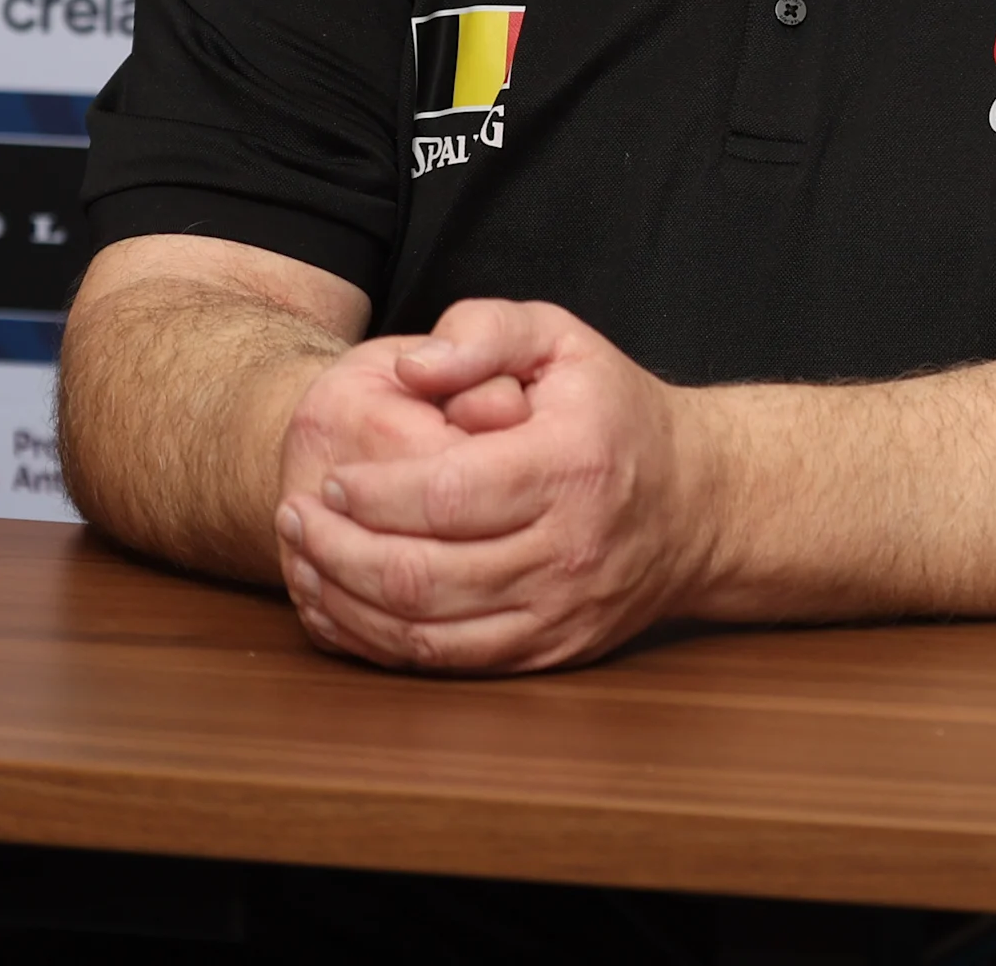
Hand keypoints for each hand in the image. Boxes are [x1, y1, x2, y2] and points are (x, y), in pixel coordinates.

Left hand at [271, 298, 714, 673]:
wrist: (699, 502)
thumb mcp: (563, 341)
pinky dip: (377, 641)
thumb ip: (485, 332)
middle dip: (336, 548)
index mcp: (573, 465)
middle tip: (296, 517)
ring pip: (422, 629)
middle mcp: (571, 548)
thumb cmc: (614, 414)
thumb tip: (409, 368)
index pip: (446, 494)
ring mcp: (561, 609)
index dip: (372, 492)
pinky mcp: (550, 649)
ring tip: (305, 559)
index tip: (329, 477)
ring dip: (344, 599)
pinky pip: (443, 662)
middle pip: (420, 572)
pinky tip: (343, 606)